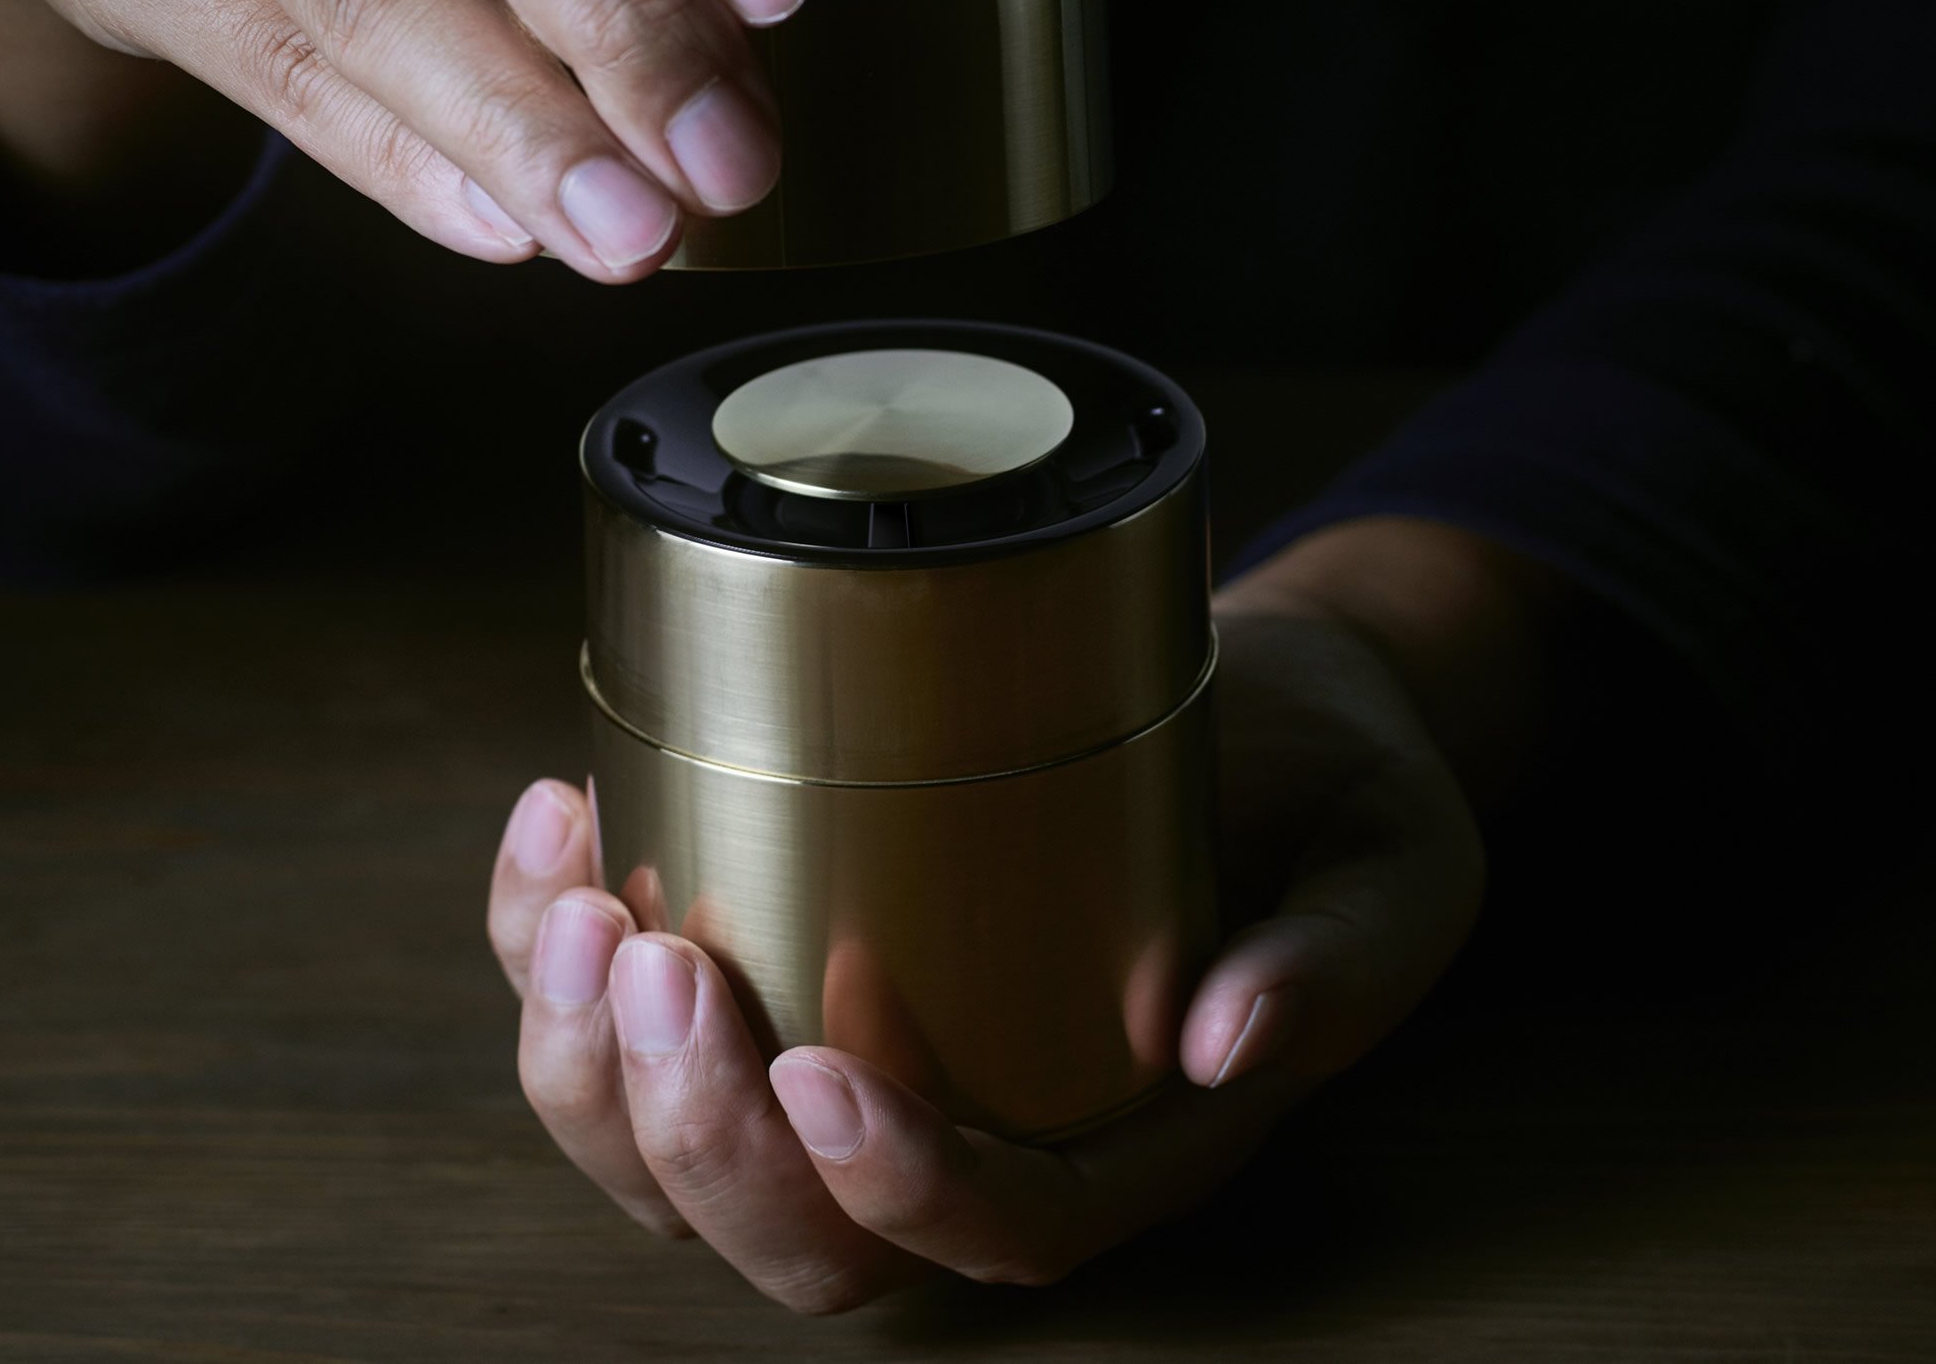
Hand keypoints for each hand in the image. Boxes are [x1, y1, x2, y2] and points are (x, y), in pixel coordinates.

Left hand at [485, 518, 1546, 1310]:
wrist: (1267, 701)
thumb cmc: (1330, 793)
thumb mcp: (1392, 865)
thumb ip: (1339, 959)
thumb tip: (1229, 1039)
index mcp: (1117, 1149)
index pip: (995, 1234)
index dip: (896, 1191)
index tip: (825, 1074)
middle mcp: (969, 1136)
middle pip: (796, 1235)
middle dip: (692, 1135)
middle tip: (658, 964)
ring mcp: (856, 1061)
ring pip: (674, 1162)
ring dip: (582, 1068)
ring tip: (575, 907)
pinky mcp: (779, 964)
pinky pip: (623, 1015)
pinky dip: (543, 939)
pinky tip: (556, 820)